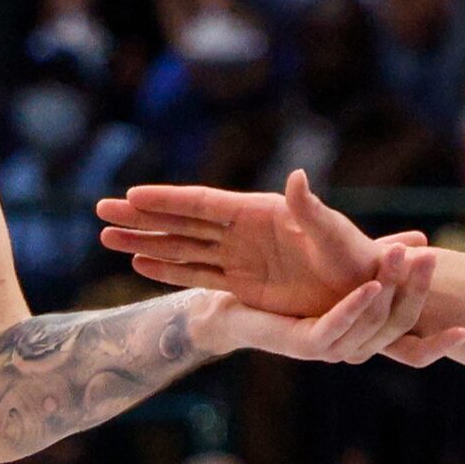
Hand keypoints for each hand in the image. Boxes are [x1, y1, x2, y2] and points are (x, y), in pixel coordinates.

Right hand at [103, 170, 379, 318]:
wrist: (365, 286)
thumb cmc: (355, 258)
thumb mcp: (332, 233)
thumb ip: (310, 209)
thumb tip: (297, 177)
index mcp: (258, 213)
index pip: (200, 204)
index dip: (165, 200)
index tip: (129, 196)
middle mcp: (242, 231)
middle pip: (179, 221)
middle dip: (139, 217)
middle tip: (99, 211)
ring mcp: (238, 257)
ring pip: (179, 246)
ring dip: (144, 242)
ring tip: (105, 238)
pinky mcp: (241, 283)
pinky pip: (194, 273)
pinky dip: (166, 269)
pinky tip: (138, 265)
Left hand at [193, 241, 464, 366]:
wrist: (235, 305)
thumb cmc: (289, 288)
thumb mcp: (344, 267)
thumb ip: (380, 256)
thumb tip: (422, 239)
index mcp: (366, 338)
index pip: (414, 352)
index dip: (440, 346)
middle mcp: (353, 350)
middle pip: (398, 328)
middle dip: (417, 291)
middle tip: (430, 257)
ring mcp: (330, 350)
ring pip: (369, 326)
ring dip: (388, 290)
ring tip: (401, 257)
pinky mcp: (303, 345)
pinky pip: (335, 328)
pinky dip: (354, 308)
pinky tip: (369, 286)